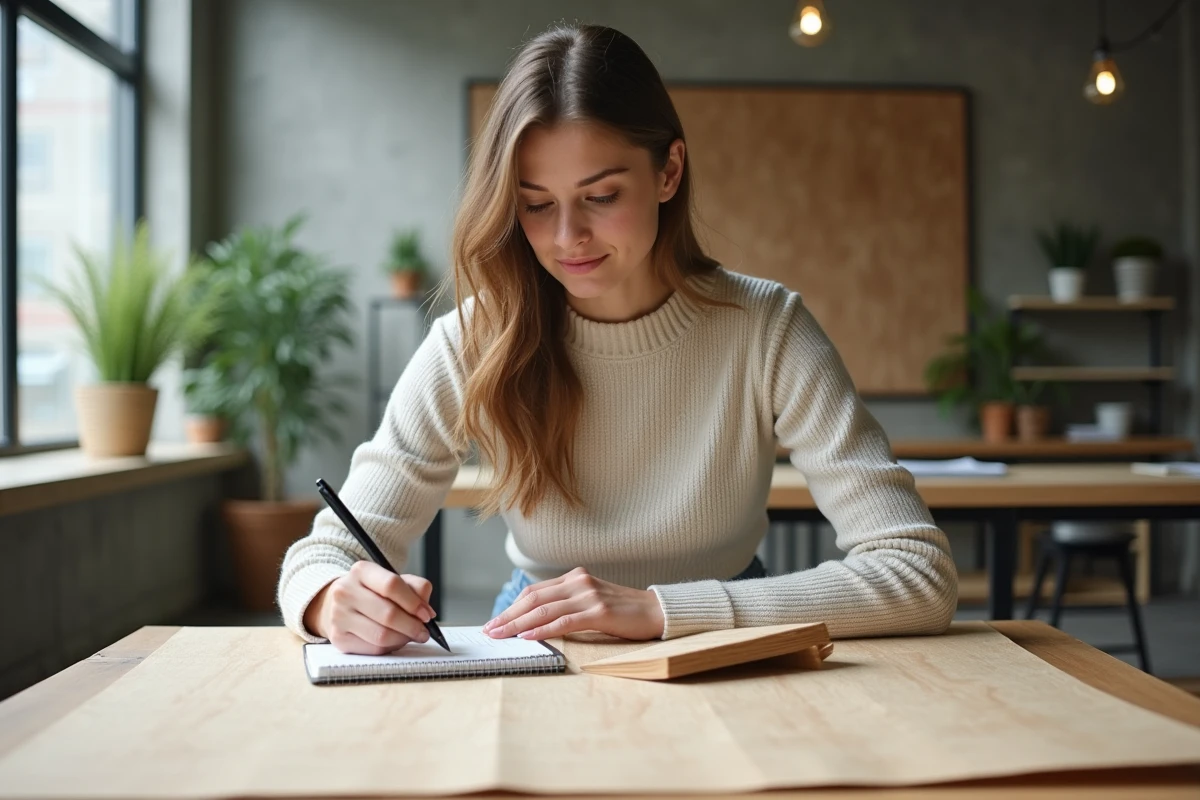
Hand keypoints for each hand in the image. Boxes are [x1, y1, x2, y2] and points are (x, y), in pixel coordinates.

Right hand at [304, 561, 436, 654]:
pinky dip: (390, 647)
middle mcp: (345, 591)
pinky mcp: (338, 638)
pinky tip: (393, 640)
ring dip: (403, 639)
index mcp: (361, 571)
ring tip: (410, 635)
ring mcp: (339, 616)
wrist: (340, 603)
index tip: (427, 615)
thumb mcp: (393, 580)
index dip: (413, 603)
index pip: (391, 585)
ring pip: (381, 635)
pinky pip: (373, 648)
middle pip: (388, 614)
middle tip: (424, 631)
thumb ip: (415, 588)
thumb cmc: (373, 592)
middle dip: (412, 626)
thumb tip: (427, 612)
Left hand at [482, 567, 664, 641]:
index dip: (511, 607)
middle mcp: (579, 583)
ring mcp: (589, 595)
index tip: (494, 622)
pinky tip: (528, 637)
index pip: (534, 593)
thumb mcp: (591, 602)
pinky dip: (543, 629)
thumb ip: (568, 605)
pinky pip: (564, 621)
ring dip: (518, 624)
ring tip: (501, 635)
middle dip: (508, 616)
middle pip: (534, 600)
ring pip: (544, 610)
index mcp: (574, 579)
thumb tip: (535, 623)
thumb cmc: (623, 612)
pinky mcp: (599, 611)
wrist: (656, 611)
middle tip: (489, 631)